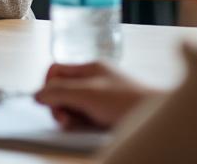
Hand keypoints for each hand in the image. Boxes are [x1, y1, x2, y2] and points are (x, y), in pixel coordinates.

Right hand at [33, 62, 157, 130]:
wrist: (159, 119)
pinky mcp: (109, 113)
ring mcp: (102, 96)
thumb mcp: (87, 94)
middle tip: (66, 120)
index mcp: (90, 68)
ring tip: (80, 125)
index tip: (48, 103)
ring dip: (71, 117)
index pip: (56, 71)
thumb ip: (60, 92)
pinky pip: (87, 116)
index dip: (47, 86)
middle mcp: (95, 79)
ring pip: (74, 105)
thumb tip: (37, 95)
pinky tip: (91, 128)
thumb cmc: (127, 102)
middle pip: (63, 90)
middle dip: (59, 105)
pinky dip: (84, 123)